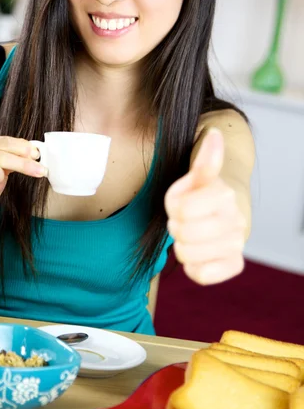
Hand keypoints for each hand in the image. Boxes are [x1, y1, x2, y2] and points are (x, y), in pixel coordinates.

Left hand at [164, 128, 245, 284]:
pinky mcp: (233, 263)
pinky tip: (198, 253)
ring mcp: (236, 243)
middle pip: (181, 232)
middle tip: (183, 219)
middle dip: (176, 225)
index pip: (179, 208)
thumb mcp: (197, 174)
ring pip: (187, 254)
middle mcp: (235, 220)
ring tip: (190, 234)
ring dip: (181, 245)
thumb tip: (214, 134)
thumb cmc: (202, 191)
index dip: (173, 205)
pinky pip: (201, 275)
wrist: (224, 210)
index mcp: (224, 194)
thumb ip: (204, 158)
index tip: (181, 201)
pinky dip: (192, 266)